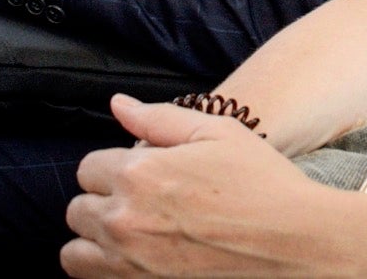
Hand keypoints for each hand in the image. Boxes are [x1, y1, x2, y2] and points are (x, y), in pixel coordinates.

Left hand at [62, 96, 366, 278]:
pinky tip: (132, 256)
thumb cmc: (260, 183)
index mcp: (139, 173)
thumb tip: (118, 104)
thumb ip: (160, 118)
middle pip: (77, 208)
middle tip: (140, 202)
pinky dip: (102, 267)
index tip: (141, 173)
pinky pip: (90, 278)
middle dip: (103, 200)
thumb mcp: (217, 133)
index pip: (88, 167)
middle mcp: (124, 219)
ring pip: (74, 250)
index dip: (114, 166)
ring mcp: (129, 262)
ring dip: (94, 238)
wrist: (292, 241)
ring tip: (129, 232)